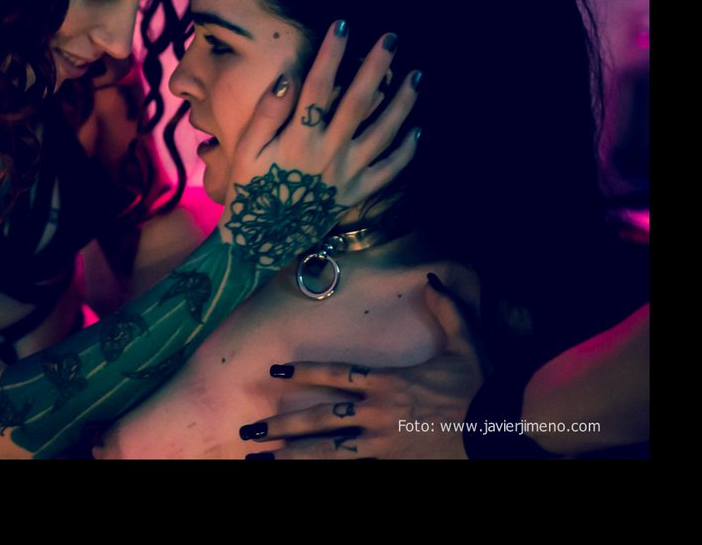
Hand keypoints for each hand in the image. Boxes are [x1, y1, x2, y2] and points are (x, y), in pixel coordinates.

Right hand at [221, 23, 420, 269]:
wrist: (259, 239)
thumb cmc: (249, 187)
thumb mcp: (245, 148)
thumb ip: (266, 113)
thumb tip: (287, 77)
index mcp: (299, 139)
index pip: (320, 86)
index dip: (332, 54)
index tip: (342, 24)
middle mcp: (329, 154)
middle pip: (359, 102)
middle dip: (377, 66)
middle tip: (393, 39)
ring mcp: (347, 175)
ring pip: (383, 133)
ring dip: (402, 103)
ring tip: (416, 77)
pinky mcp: (356, 194)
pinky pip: (388, 171)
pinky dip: (406, 151)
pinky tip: (418, 130)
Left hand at [241, 275, 484, 458]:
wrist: (503, 429)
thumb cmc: (484, 388)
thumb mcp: (468, 343)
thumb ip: (447, 311)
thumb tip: (432, 279)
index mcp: (389, 383)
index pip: (335, 375)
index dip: (303, 372)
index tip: (273, 371)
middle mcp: (379, 413)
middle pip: (320, 418)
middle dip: (282, 425)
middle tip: (249, 430)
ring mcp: (385, 443)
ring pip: (328, 452)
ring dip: (293, 455)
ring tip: (261, 458)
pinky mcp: (395, 463)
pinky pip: (353, 470)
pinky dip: (326, 471)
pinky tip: (298, 474)